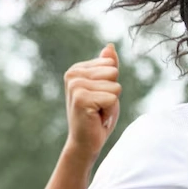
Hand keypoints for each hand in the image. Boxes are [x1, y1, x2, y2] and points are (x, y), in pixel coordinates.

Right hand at [64, 43, 121, 158]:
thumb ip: (108, 67)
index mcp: (77, 69)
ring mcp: (75, 86)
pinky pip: (112, 98)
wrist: (86, 142)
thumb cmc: (98, 116)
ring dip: (110, 104)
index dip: (111, 85)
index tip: (98, 98)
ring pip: (114, 86)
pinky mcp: (81, 98)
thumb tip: (110, 46)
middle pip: (113, 73)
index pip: (111, 66)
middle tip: (99, 107)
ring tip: (97, 112)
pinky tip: (97, 117)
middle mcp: (73, 74)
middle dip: (112, 94)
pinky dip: (109, 111)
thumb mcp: (106, 87)